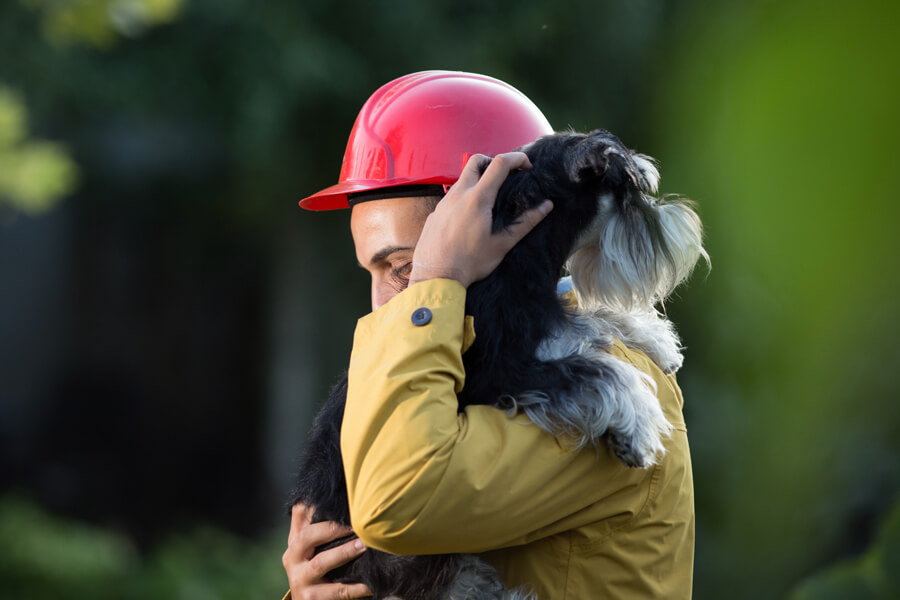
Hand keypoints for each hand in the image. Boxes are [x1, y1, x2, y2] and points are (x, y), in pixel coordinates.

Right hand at [283, 504, 370, 599]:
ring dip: (345, 552)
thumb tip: (319, 494)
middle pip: (308, 537)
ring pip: (322, 562)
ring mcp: (301, 582)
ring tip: (364, 545)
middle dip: (332, 529)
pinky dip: (358, 586)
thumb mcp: (307, 548)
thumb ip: (309, 522)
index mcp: (293, 545)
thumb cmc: (312, 569)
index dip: (318, 508)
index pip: (301, 518)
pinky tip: (371, 580)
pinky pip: (340, 590)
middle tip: (355, 524)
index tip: (340, 503)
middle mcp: (292, 561)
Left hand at [408, 152, 552, 287]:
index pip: (500, 164)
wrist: (435, 277)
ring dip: (478, 181)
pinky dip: (464, 198)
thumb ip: (525, 223)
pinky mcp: (435, 214)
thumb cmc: (470, 263)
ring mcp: (444, 203)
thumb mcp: (502, 244)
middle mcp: (458, 194)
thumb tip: (546, 206)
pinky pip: (451, 197)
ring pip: (462, 180)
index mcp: (478, 198)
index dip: (517, 158)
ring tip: (489, 200)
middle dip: (493, 161)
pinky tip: (469, 219)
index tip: (527, 166)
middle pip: (476, 161)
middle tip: (505, 176)